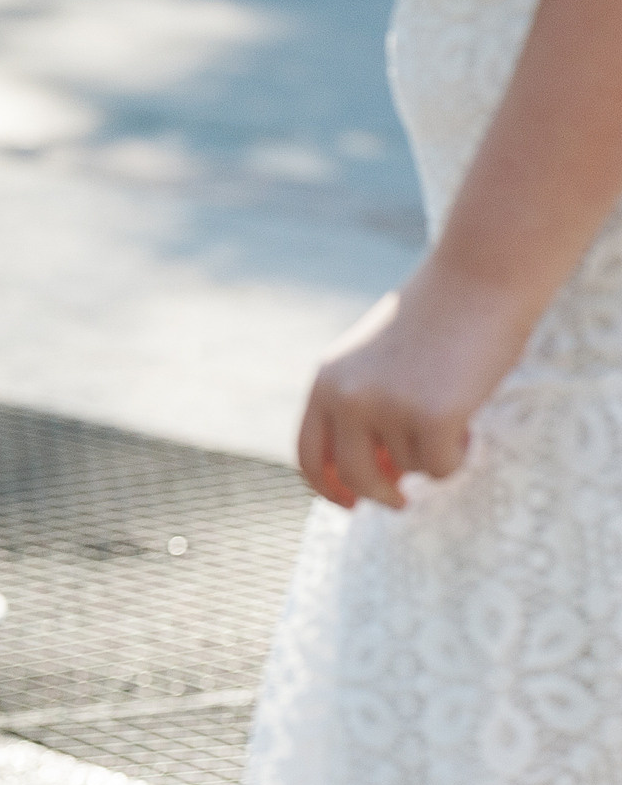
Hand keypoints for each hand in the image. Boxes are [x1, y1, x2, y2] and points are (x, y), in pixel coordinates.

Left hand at [296, 268, 535, 508]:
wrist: (477, 279)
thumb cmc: (434, 318)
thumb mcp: (375, 359)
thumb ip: (361, 407)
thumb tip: (372, 476)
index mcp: (325, 380)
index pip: (307, 452)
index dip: (325, 487)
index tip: (347, 505)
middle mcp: (346, 396)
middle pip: (353, 475)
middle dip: (380, 496)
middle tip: (402, 502)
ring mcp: (385, 407)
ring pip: (408, 469)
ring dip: (432, 454)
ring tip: (450, 412)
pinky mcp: (430, 417)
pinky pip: (441, 468)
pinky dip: (458, 456)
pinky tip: (468, 420)